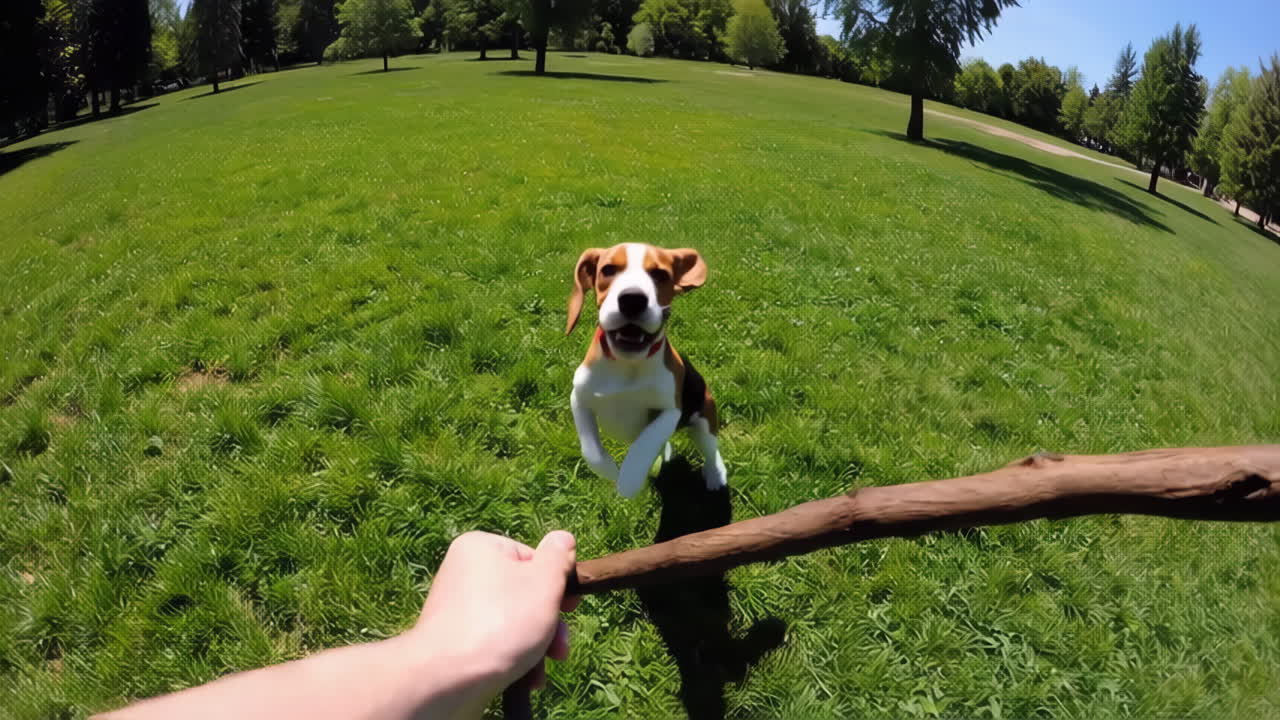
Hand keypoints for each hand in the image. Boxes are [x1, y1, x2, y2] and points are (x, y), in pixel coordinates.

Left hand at [406, 530, 579, 716]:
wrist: (445, 680)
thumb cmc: (501, 624)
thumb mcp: (543, 583)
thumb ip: (558, 558)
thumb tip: (563, 539)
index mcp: (481, 548)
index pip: (533, 558)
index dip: (556, 585)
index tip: (570, 608)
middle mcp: (464, 573)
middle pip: (525, 593)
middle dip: (549, 624)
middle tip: (559, 649)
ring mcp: (458, 609)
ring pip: (514, 622)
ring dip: (536, 647)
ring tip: (541, 671)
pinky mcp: (455, 641)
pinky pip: (495, 642)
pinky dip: (514, 658)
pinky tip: (526, 680)